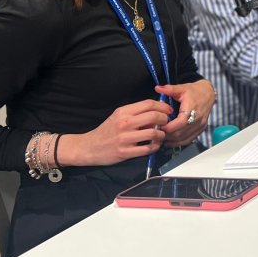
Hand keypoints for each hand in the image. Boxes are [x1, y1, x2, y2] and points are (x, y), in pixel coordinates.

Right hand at [59, 99, 173, 165]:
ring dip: (161, 134)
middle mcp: (125, 123)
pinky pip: (148, 149)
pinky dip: (155, 146)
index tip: (168, 110)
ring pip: (153, 133)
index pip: (148, 104)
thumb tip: (156, 111)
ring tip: (160, 135)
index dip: (162, 106)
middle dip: (164, 119)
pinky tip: (154, 145)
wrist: (89, 147)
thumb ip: (135, 113)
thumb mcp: (118, 116)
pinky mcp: (125, 152)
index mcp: (123, 112)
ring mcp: (125, 138)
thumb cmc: (107, 131)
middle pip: (153, 116)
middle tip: (166, 123)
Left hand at [156, 80, 215, 146]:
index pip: (180, 123)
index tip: (158, 126)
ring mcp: (200, 126)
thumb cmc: (194, 91)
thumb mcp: (182, 88)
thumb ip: (170, 89)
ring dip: (172, 140)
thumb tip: (157, 88)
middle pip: (180, 133)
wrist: (208, 94)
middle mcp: (198, 119)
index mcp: (192, 109)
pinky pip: (189, 140)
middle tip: (156, 133)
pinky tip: (170, 142)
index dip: (168, 127)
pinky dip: (178, 142)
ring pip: (184, 138)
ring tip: (161, 138)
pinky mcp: (201, 130)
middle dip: (167, 135)